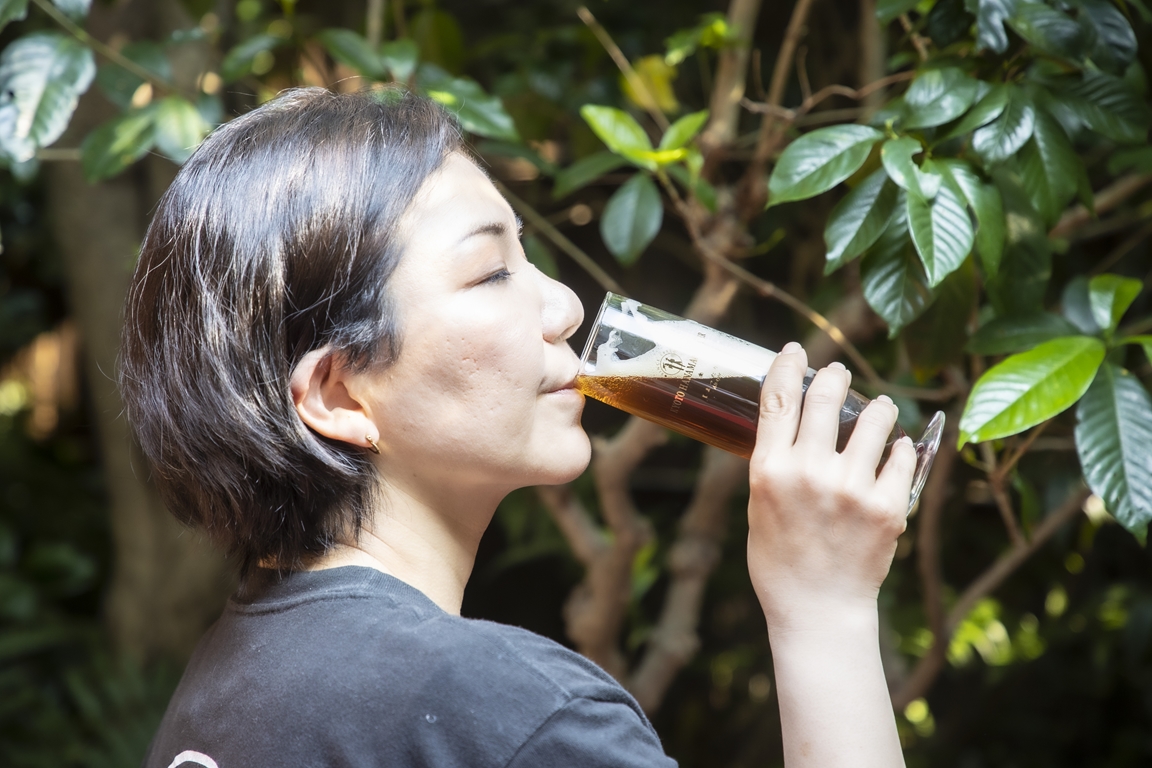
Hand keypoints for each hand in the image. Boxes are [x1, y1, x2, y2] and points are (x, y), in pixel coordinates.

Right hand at [746, 342, 916, 633]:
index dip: (788, 365)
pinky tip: (894, 450)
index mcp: (769, 470)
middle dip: (836, 375)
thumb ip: (775, 462)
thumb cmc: (780, 560)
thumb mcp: (759, 504)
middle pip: (825, 396)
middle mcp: (808, 472)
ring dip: (878, 408)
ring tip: (879, 410)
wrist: (818, 609)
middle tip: (840, 373)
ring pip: (875, 418)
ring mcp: (851, 488)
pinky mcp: (888, 506)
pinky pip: (902, 456)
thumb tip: (794, 420)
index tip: (796, 349)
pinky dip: (898, 448)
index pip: (778, 399)